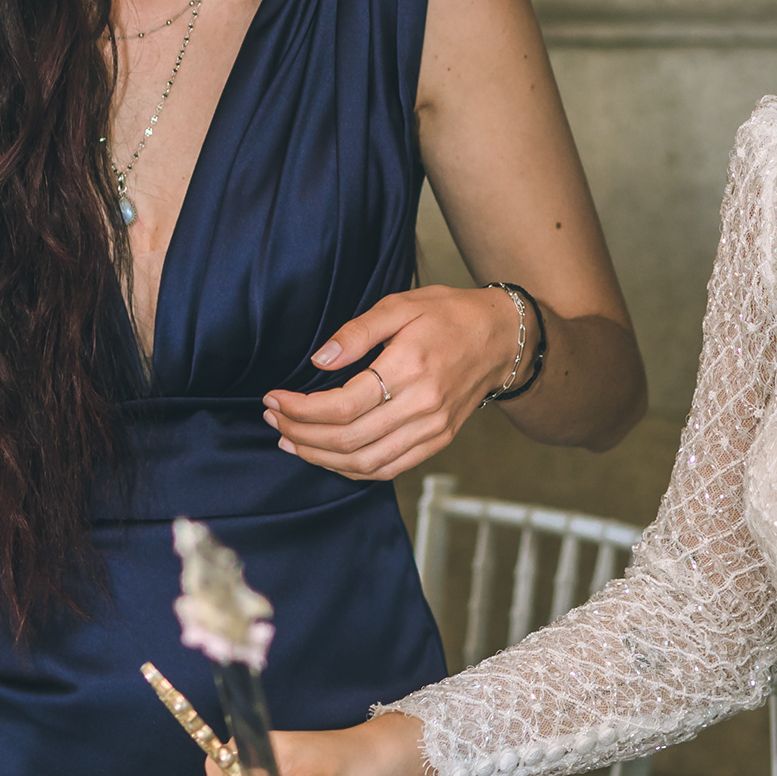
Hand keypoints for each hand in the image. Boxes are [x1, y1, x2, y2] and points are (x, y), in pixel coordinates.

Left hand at [261, 285, 522, 479]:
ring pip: (365, 463)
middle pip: (348, 440)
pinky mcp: (437, 442)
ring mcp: (432, 430)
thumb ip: (356, 332)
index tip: (275, 399)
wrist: (502, 338)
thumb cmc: (450, 315)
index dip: (301, 409)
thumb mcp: (400, 305)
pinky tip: (327, 456)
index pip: (343, 405)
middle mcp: (423, 407)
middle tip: (274, 419)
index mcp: (410, 368)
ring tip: (291, 440)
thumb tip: (319, 361)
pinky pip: (388, 469)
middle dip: (302, 434)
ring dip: (321, 458)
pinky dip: (352, 470)